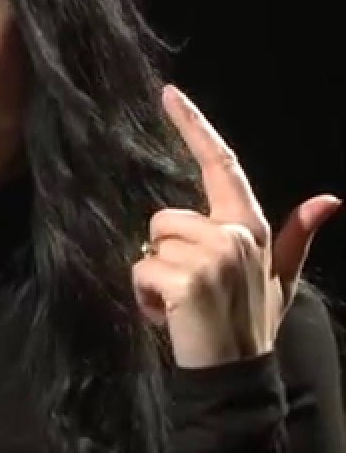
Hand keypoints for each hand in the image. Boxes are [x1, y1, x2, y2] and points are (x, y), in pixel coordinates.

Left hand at [131, 84, 340, 368]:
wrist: (238, 374)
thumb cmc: (251, 322)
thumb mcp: (279, 278)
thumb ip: (296, 236)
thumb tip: (328, 200)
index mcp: (251, 227)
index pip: (221, 165)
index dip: (193, 125)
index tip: (169, 92)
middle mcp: (234, 235)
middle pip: (163, 219)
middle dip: (164, 254)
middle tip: (191, 290)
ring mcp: (212, 256)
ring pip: (149, 243)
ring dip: (153, 275)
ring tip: (183, 303)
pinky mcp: (186, 279)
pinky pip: (139, 270)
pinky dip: (144, 297)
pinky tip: (170, 316)